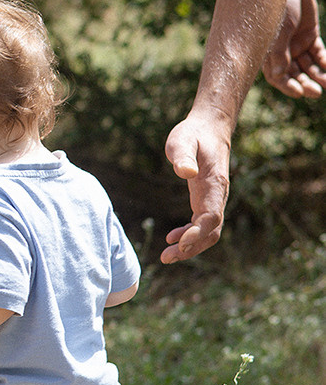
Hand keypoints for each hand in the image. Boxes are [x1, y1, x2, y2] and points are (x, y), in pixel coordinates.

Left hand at [162, 111, 229, 263]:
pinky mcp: (206, 200)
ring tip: (167, 256)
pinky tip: (172, 238)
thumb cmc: (194, 133)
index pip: (210, 216)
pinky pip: (202, 224)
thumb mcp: (182, 140)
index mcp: (214, 183)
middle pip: (211, 231)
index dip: (197, 233)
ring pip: (209, 232)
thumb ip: (183, 156)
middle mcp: (218, 195)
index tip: (179, 243)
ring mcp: (214, 199)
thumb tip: (185, 172)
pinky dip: (189, 235)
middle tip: (167, 257)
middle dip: (192, 248)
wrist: (209, 127)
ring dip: (190, 247)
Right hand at [262, 0, 325, 98]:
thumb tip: (280, 76)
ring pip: (308, 67)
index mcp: (269, 52)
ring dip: (317, 76)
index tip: (299, 93)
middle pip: (294, 75)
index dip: (287, 86)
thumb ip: (279, 53)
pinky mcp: (310, 37)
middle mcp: (283, 52)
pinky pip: (319, 55)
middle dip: (305, 84)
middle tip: (316, 92)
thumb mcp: (279, 30)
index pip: (277, 77)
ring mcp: (297, 45)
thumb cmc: (279, 6)